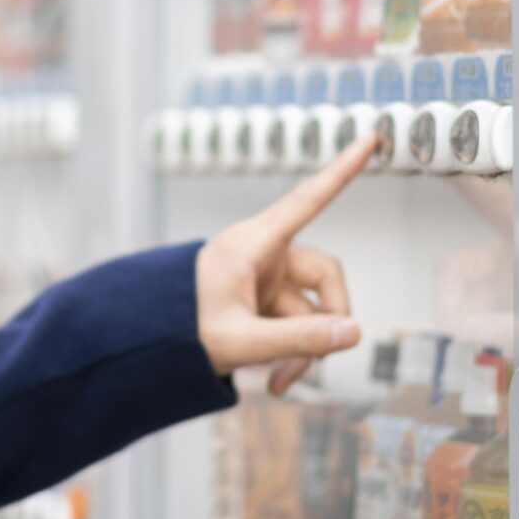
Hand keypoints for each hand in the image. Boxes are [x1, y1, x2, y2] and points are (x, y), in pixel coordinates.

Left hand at [195, 133, 379, 393]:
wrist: (148, 346)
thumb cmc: (181, 330)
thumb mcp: (241, 341)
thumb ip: (299, 340)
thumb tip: (354, 332)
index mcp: (253, 244)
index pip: (308, 200)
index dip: (342, 170)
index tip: (370, 137)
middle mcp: (265, 255)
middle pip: (326, 278)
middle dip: (326, 324)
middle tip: (310, 364)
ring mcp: (266, 279)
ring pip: (313, 310)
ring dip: (304, 348)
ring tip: (278, 381)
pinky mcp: (264, 301)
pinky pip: (296, 325)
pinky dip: (292, 352)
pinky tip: (274, 377)